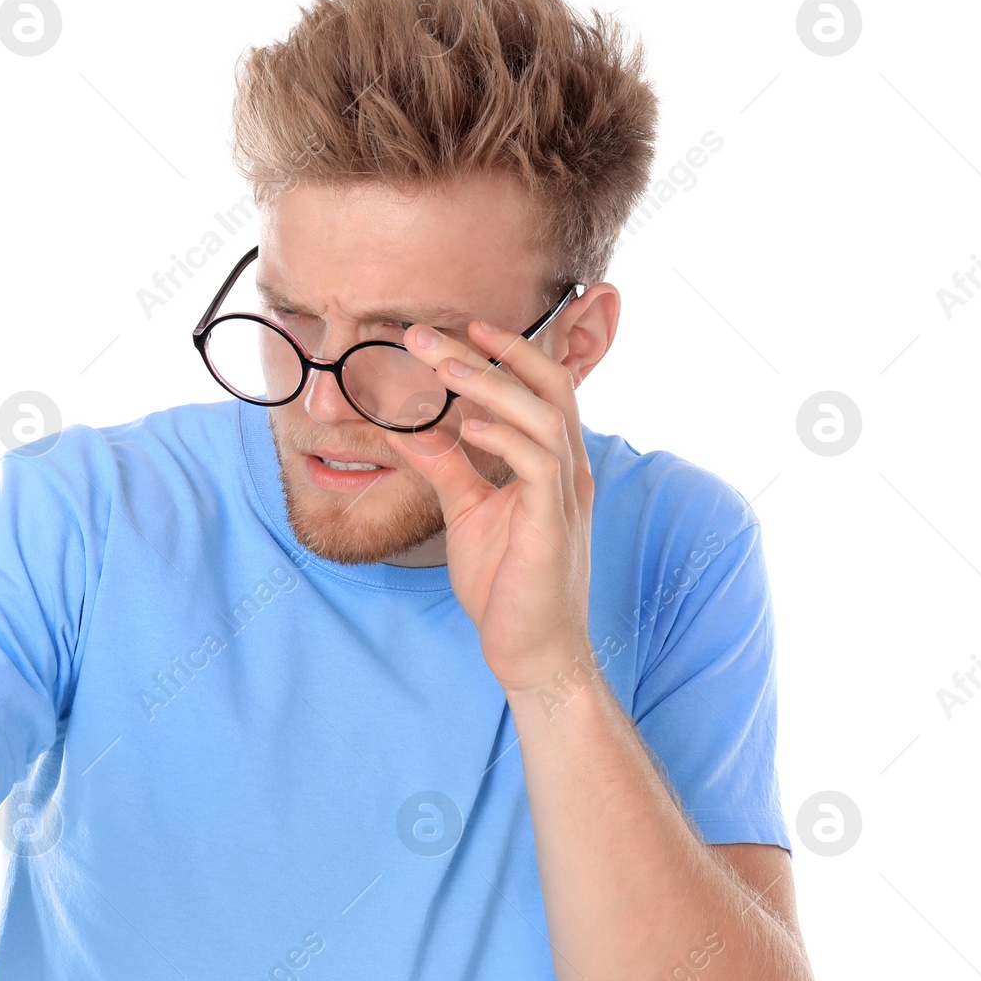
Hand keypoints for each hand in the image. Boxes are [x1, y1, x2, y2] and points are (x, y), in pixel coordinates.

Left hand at [382, 320, 595, 695]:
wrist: (532, 652)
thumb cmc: (507, 586)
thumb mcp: (468, 513)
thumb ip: (448, 468)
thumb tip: (412, 429)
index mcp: (552, 463)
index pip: (539, 388)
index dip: (503, 352)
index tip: (456, 328)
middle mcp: (568, 470)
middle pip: (547, 385)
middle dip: (492, 351)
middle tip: (430, 333)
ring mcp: (566, 496)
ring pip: (544, 415)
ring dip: (491, 384)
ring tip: (443, 365)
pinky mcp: (553, 526)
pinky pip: (538, 463)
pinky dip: (503, 437)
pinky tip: (466, 427)